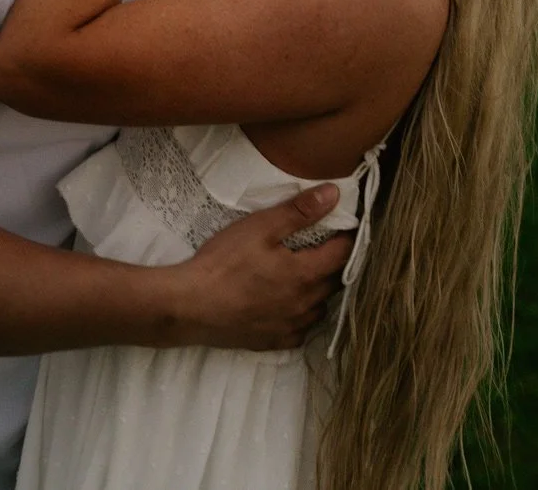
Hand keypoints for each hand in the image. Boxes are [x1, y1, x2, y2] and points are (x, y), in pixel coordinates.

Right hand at [166, 184, 352, 350]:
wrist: (190, 306)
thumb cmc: (224, 262)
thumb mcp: (260, 227)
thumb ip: (299, 211)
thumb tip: (334, 194)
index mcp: (305, 275)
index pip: (342, 254)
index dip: (347, 237)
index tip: (346, 225)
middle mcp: (304, 305)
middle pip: (335, 282)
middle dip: (336, 262)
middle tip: (328, 245)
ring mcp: (290, 327)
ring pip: (320, 308)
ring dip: (321, 290)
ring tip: (309, 273)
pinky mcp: (273, 343)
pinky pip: (301, 329)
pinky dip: (302, 315)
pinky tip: (290, 304)